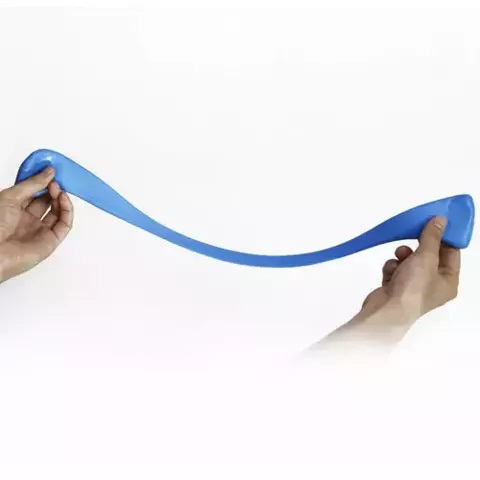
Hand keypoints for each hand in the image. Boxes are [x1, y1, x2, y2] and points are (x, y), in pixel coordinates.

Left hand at [0, 166, 73, 281]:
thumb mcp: (10, 196)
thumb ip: (32, 184)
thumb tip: (49, 172)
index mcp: (13, 209)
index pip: (33, 192)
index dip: (42, 181)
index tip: (49, 171)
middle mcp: (26, 220)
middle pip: (47, 201)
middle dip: (53, 189)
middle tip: (55, 179)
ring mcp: (39, 231)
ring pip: (58, 212)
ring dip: (61, 198)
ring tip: (58, 188)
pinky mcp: (50, 241)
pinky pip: (64, 225)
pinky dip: (67, 211)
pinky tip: (63, 199)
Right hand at [309, 216, 460, 356]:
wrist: (386, 310)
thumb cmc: (412, 288)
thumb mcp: (426, 257)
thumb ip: (432, 237)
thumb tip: (440, 221)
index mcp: (448, 281)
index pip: (451, 253)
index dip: (444, 237)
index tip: (435, 222)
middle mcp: (433, 285)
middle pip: (429, 256)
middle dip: (418, 247)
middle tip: (414, 234)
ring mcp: (413, 287)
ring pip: (410, 261)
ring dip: (403, 256)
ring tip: (399, 256)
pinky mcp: (396, 288)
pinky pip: (396, 269)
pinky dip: (392, 267)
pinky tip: (390, 271)